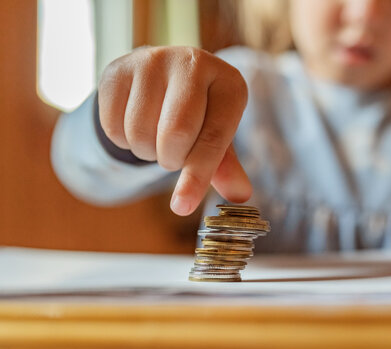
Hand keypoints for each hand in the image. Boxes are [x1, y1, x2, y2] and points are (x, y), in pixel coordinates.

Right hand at [98, 46, 251, 214]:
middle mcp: (194, 63)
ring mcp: (153, 61)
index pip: (214, 138)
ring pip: (140, 132)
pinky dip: (122, 140)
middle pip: (175, 134)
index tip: (181, 207)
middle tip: (174, 156)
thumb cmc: (198, 115)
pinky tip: (135, 124)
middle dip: (171, 160)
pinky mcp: (118, 69)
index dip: (197, 176)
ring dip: (146, 151)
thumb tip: (240, 195)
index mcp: (229, 83)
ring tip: (157, 137)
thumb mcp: (216, 136)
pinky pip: (113, 126)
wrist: (163, 81)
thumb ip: (225, 167)